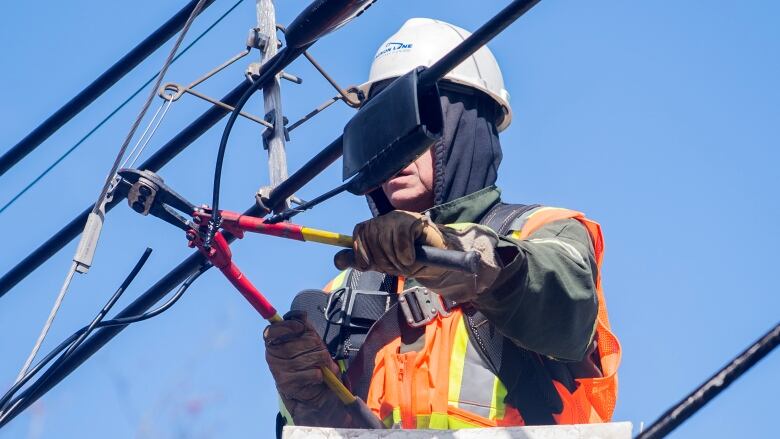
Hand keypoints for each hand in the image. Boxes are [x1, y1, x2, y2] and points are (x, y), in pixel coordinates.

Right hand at [264, 311, 347, 425]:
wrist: (314, 391)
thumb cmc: (311, 361)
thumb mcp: (310, 340)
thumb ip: (305, 327)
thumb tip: (301, 315)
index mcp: (274, 342)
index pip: (272, 330)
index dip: (287, 327)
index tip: (300, 328)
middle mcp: (272, 356)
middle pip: (296, 343)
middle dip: (315, 345)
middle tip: (321, 351)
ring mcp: (277, 370)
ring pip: (306, 358)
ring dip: (321, 361)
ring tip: (322, 365)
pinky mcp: (286, 384)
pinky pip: (311, 373)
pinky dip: (320, 374)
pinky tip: (317, 377)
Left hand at [334, 210, 447, 276]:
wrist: (435, 263)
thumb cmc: (407, 261)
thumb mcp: (380, 263)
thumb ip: (359, 260)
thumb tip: (337, 260)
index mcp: (375, 227)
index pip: (359, 231)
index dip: (361, 251)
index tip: (368, 266)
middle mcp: (386, 219)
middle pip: (372, 237)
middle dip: (382, 259)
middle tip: (395, 266)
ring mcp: (401, 218)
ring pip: (386, 239)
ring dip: (395, 259)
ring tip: (405, 263)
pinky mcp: (415, 220)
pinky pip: (401, 238)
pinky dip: (405, 254)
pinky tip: (411, 257)